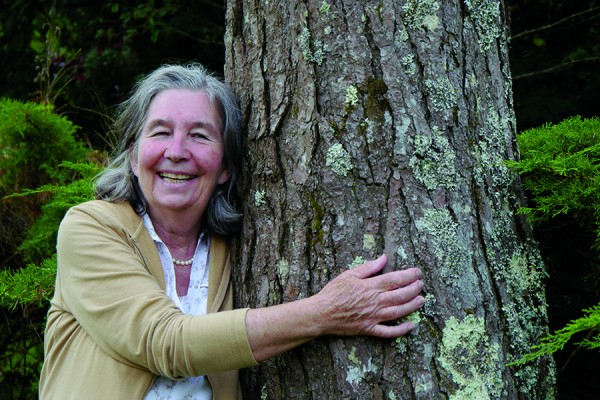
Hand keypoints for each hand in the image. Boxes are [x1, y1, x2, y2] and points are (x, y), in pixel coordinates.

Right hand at [245, 254, 423, 361]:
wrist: (321, 313)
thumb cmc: (333, 292)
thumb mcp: (349, 275)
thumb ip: (368, 268)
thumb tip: (383, 258)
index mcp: (369, 287)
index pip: (394, 280)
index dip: (408, 276)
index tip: (417, 272)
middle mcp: (374, 302)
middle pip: (400, 295)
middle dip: (413, 289)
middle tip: (421, 284)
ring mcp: (373, 317)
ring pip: (398, 312)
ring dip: (412, 306)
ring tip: (421, 300)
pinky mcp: (369, 329)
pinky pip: (388, 332)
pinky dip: (401, 330)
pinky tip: (411, 325)